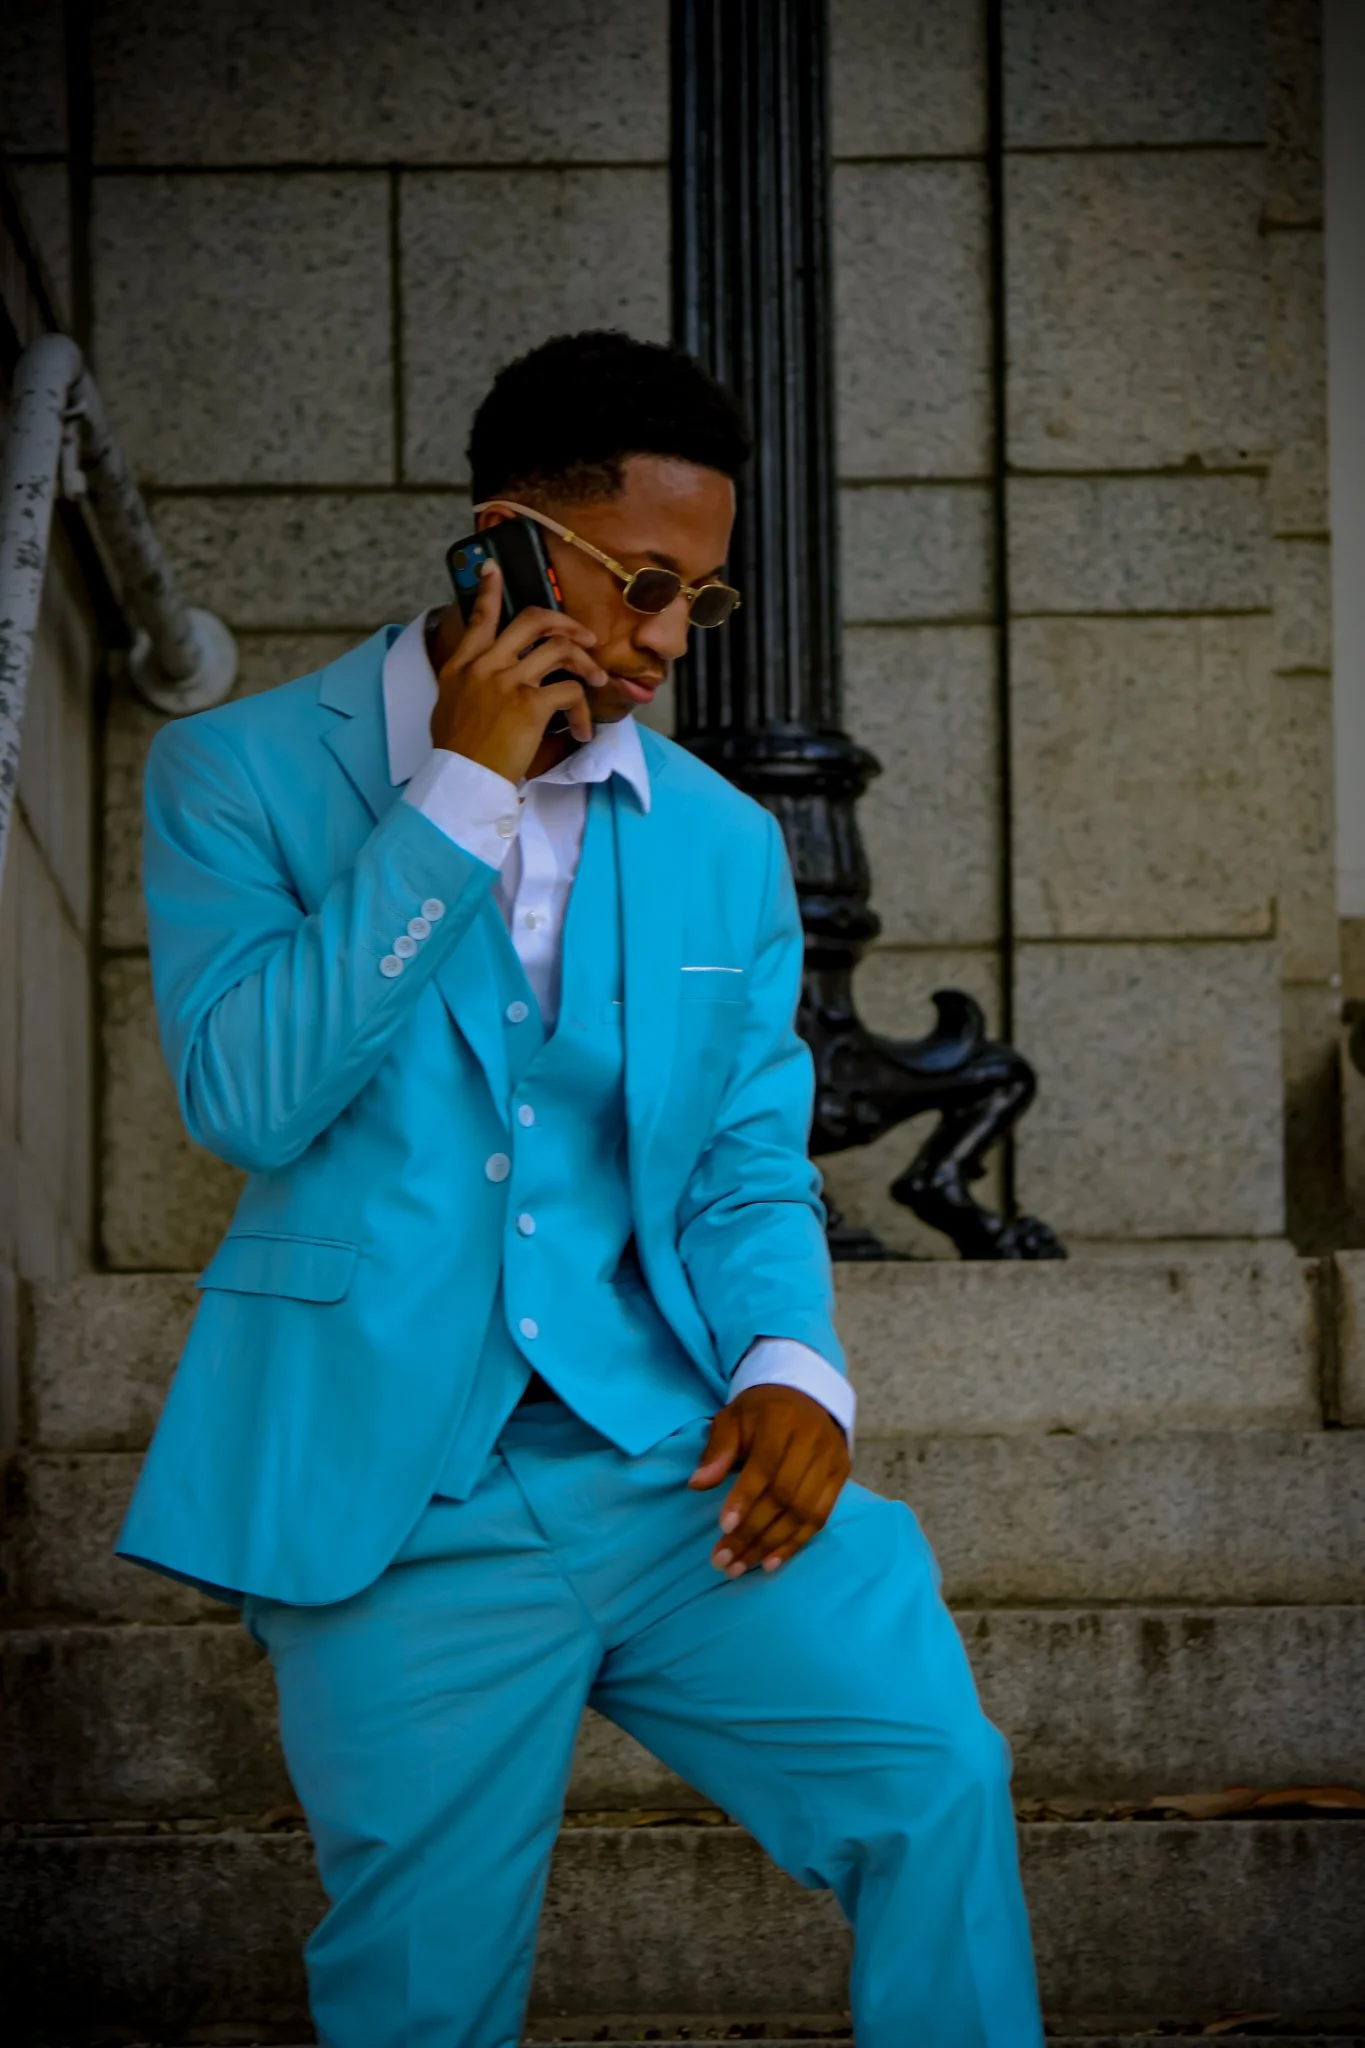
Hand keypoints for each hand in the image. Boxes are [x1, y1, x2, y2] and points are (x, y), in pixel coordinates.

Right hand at [430, 562, 608, 780]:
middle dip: (565, 622)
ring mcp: (509, 681)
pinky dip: (582, 711)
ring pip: (559, 648)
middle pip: (532, 620)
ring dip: (586, 662)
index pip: (479, 618)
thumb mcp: (449, 706)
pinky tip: (581, 731)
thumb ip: (468, 683)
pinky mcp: (530, 704)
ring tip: (597, 679)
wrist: (463, 779)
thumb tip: (483, 677)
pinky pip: (570, 692)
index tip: (494, 569)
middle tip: (584, 636)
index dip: (489, 590)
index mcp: (463, 665)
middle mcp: (485, 665)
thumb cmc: (457, 751)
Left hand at [688, 1384, 850, 1576]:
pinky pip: (819, 1519)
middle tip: (723, 1559)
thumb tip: (698, 1484)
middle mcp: (812, 1442)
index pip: (765, 1466)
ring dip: (770, 1545)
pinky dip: (795, 1544)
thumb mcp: (733, 1418)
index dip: (744, 1498)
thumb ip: (718, 1450)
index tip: (723, 1527)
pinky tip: (771, 1563)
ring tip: (741, 1567)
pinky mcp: (841, 1477)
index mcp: (782, 1422)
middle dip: (752, 1532)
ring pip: (803, 1512)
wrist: (807, 1395)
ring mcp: (831, 1461)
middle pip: (784, 1496)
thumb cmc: (761, 1411)